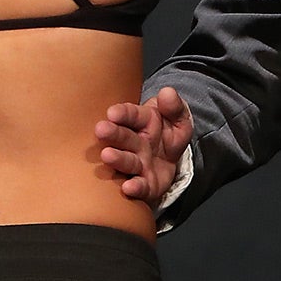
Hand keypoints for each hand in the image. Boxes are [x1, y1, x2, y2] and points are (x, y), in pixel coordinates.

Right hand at [95, 87, 193, 204]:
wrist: (172, 163)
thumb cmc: (169, 135)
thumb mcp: (179, 118)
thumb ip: (175, 106)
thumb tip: (168, 92)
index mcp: (142, 122)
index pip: (131, 114)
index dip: (123, 113)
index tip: (113, 112)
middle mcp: (135, 143)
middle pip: (124, 137)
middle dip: (113, 133)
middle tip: (101, 130)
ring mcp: (138, 164)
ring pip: (128, 161)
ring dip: (118, 159)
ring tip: (107, 155)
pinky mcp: (145, 184)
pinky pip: (141, 186)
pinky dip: (134, 187)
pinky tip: (128, 187)